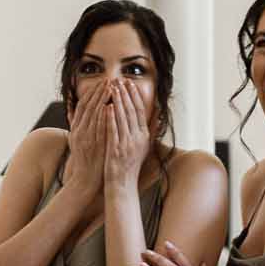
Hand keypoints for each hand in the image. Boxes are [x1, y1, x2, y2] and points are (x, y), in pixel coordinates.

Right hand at [64, 78, 108, 203]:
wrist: (85, 180)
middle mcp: (80, 131)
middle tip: (109, 80)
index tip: (101, 82)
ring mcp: (86, 138)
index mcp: (76, 129)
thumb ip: (77, 124)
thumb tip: (75, 109)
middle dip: (98, 92)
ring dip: (102, 100)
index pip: (83, 105)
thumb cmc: (85, 159)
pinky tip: (110, 107)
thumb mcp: (77, 140)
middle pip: (88, 106)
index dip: (92, 92)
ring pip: (93, 114)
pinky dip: (104, 116)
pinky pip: (99, 128)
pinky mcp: (94, 145)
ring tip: (112, 88)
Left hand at [103, 76, 152, 190]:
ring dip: (117, 101)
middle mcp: (137, 139)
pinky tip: (106, 107)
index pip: (140, 111)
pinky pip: (113, 131)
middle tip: (119, 80)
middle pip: (131, 111)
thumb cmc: (130, 166)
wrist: (122, 185)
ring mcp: (127, 144)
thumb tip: (158, 114)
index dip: (135, 96)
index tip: (130, 83)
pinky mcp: (116, 150)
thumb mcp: (145, 147)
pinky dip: (110, 118)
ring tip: (112, 88)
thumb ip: (151, 130)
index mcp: (143, 136)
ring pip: (122, 118)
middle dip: (125, 94)